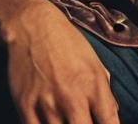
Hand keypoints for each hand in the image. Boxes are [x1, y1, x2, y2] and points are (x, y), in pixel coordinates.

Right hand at [0, 0, 119, 123]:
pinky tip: (48, 121)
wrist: (34, 25)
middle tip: (81, 121)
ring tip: (65, 119)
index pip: (109, 123)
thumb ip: (104, 93)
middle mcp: (72, 96)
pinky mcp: (25, 105)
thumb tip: (112, 117)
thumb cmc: (66, 42)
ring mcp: (47, 103)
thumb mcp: (94, 62)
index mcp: (93, 85)